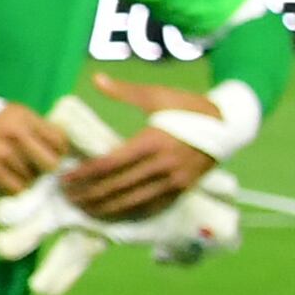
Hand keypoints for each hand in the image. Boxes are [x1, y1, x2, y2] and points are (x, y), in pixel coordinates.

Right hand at [0, 98, 78, 196]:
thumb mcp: (3, 112)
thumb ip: (27, 126)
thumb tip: (52, 149)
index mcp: (23, 115)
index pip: (60, 139)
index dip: (57, 152)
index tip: (48, 157)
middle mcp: (17, 132)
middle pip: (51, 163)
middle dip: (44, 169)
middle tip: (32, 170)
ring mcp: (4, 153)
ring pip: (32, 179)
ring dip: (24, 180)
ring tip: (9, 174)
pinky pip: (16, 189)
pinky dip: (11, 189)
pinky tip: (1, 181)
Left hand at [58, 103, 216, 215]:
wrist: (229, 126)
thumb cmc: (189, 107)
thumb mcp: (158, 95)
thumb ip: (125, 91)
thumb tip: (97, 78)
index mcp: (152, 142)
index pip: (110, 164)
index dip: (85, 175)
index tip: (65, 180)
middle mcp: (162, 166)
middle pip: (118, 187)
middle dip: (90, 195)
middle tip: (67, 199)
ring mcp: (174, 182)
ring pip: (134, 202)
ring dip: (106, 209)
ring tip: (84, 210)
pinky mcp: (182, 190)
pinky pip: (152, 207)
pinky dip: (130, 213)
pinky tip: (113, 216)